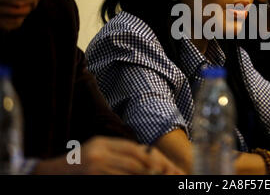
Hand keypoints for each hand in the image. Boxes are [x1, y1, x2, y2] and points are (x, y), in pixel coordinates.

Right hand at [33, 136, 184, 174]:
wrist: (46, 175)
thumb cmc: (73, 167)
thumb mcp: (95, 153)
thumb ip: (116, 154)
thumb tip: (144, 157)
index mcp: (103, 142)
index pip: (135, 149)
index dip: (153, 158)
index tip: (167, 166)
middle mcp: (101, 151)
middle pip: (137, 159)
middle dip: (155, 168)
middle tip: (169, 174)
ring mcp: (96, 164)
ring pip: (131, 170)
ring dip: (147, 176)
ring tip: (160, 178)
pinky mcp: (93, 174)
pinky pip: (118, 178)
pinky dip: (132, 180)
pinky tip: (141, 181)